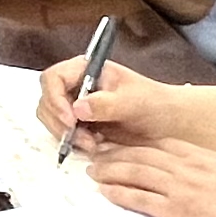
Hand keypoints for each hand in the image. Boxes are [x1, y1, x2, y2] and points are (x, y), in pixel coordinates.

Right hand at [33, 56, 191, 153]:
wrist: (169, 123)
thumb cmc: (155, 104)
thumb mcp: (135, 101)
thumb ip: (107, 103)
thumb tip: (78, 108)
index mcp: (86, 70)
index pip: (53, 78)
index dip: (55, 99)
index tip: (71, 120)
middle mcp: (76, 86)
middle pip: (47, 102)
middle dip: (60, 123)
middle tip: (83, 139)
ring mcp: (75, 106)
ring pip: (52, 121)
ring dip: (67, 136)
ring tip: (94, 144)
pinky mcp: (80, 126)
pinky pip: (63, 135)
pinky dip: (75, 144)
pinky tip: (96, 146)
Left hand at [86, 139, 215, 216]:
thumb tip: (213, 173)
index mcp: (204, 156)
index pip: (161, 142)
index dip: (137, 141)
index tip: (121, 141)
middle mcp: (188, 167)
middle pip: (142, 154)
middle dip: (116, 153)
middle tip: (97, 153)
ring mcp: (182, 188)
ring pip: (135, 172)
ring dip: (110, 171)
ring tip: (93, 171)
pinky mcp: (179, 212)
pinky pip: (140, 199)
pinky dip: (119, 193)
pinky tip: (104, 192)